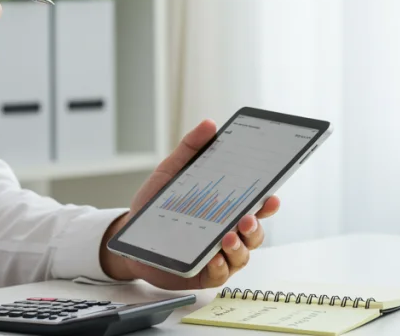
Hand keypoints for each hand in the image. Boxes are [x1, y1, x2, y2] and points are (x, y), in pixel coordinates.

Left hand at [98, 120, 281, 289]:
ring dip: (240, 246)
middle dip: (255, 225)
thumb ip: (190, 149)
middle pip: (254, 232)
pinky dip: (219, 266)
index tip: (271, 195)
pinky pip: (219, 274)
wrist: (128, 236)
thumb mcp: (171, 172)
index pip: (254, 206)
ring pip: (242, 255)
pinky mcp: (203, 274)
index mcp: (225, 208)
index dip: (267, 203)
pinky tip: (214, 257)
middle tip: (248, 217)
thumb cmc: (156, 205)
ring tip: (228, 236)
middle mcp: (227, 232)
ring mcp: (218, 255)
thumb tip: (210, 124)